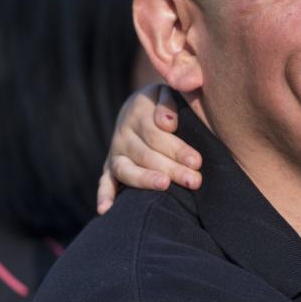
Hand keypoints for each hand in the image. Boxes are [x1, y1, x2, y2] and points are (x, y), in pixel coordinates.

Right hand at [96, 84, 202, 213]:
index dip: (177, 148)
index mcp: (138, 111)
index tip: (197, 161)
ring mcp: (115, 152)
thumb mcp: (168, 91)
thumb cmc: (166, 102)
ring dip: (145, 180)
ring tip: (165, 186)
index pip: (156, 133)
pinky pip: (104, 182)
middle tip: (194, 180)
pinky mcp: (110, 168)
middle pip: (146, 154)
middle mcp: (123, 133)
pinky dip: (104, 195)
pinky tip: (106, 210)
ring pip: (126, 169)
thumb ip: (169, 101)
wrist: (143, 106)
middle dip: (172, 168)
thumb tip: (167, 124)